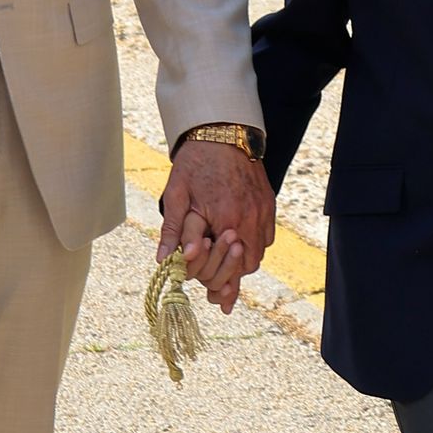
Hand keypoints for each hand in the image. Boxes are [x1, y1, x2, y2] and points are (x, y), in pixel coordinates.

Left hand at [160, 135, 275, 314]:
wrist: (223, 132)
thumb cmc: (196, 163)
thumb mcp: (177, 195)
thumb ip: (174, 231)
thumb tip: (164, 261)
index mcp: (225, 219)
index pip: (228, 267)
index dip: (221, 286)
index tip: (216, 300)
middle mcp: (249, 218)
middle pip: (247, 265)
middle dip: (232, 275)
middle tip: (220, 287)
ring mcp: (262, 210)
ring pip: (259, 252)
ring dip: (243, 260)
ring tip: (226, 264)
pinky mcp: (268, 202)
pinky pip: (266, 236)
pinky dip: (254, 244)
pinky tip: (238, 242)